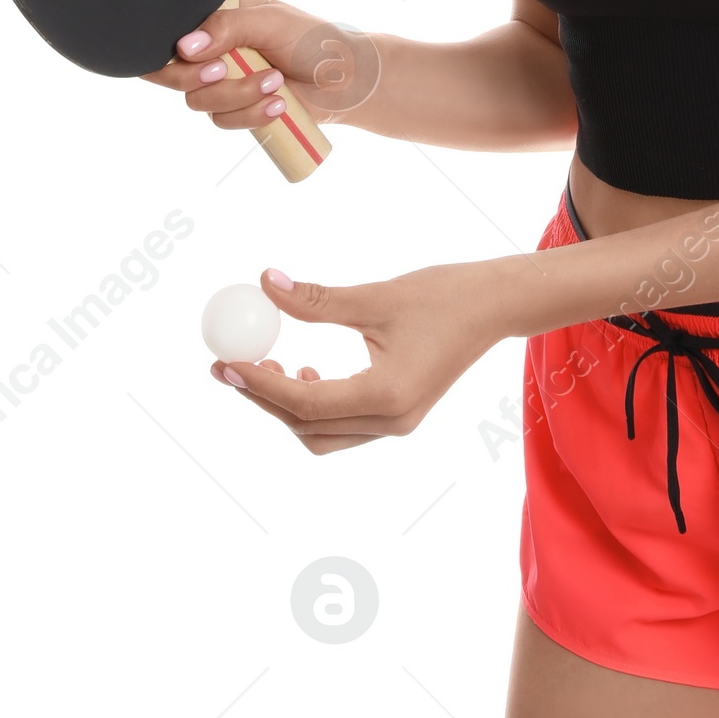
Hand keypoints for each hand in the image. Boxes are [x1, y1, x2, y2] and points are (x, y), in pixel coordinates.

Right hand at [140, 0, 378, 130]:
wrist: (346, 81)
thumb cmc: (314, 41)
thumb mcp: (272, 22)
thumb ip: (227, 26)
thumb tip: (184, 46)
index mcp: (218, 18)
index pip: (173, 31)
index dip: (173, 48)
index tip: (199, 52)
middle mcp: (214, 50)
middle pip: (171, 72)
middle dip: (196, 77)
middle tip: (225, 71)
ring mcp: (224, 82)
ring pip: (198, 100)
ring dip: (237, 95)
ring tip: (276, 82)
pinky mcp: (237, 110)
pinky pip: (222, 121)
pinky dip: (249, 115)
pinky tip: (278, 104)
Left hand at [209, 263, 510, 453]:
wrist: (495, 307)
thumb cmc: (444, 296)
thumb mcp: (376, 296)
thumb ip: (317, 299)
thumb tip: (264, 283)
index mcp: (386, 397)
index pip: (302, 402)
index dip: (256, 383)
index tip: (223, 362)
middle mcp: (391, 422)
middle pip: (306, 426)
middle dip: (262, 399)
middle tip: (229, 365)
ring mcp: (397, 424)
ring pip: (321, 434)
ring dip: (286, 407)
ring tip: (266, 367)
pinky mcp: (399, 416)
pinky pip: (342, 425)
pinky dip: (314, 406)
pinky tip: (304, 371)